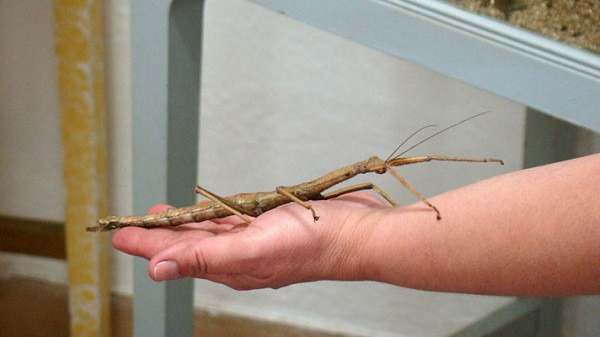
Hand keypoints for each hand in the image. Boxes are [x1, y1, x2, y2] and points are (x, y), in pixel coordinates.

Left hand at [112, 192, 386, 289]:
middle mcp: (237, 254)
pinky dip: (213, 214)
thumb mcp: (249, 250)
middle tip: (134, 223)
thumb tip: (157, 270)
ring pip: (208, 230)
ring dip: (183, 222)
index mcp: (227, 265)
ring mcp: (253, 239)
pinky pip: (232, 219)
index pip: (174, 254)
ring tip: (162, 214)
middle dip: (158, 233)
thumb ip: (203, 257)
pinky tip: (207, 211)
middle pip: (188, 242)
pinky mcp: (268, 224)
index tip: (118, 237)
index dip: (145, 243)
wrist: (355, 235)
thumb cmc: (309, 246)